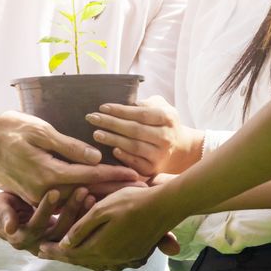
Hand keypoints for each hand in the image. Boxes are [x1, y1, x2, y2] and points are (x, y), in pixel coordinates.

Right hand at [0, 111, 138, 203]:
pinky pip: (64, 199)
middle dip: (115, 190)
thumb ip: (69, 147)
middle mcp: (45, 191)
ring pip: (77, 199)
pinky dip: (83, 195)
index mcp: (49, 174)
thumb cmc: (9, 130)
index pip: (91, 176)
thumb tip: (97, 157)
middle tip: (142, 187)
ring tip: (126, 192)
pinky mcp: (33, 197)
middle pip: (88, 193)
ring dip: (101, 195)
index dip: (116, 175)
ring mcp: (38, 197)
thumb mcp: (41, 131)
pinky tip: (99, 192)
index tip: (138, 175)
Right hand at [0, 188, 94, 255]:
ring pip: (71, 233)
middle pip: (58, 231)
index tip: (55, 191)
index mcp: (21, 239)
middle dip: (70, 210)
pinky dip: (86, 217)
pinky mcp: (65, 242)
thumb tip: (9, 229)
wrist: (11, 215)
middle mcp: (38, 246)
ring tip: (90, 195)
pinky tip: (94, 200)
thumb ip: (4, 214)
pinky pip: (78, 232)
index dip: (45, 209)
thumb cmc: (4, 206)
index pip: (37, 225)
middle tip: (82, 190)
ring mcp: (53, 246)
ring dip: (82, 214)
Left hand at [37, 186, 181, 270]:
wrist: (164, 206)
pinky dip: (96, 259)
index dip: (53, 250)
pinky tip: (93, 253)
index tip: (39, 249)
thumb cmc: (131, 201)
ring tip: (67, 254)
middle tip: (46, 253)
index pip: (70, 252)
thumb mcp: (101, 209)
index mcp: (100, 247)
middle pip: (81, 260)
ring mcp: (125, 259)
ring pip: (95, 263)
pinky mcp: (135, 256)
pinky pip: (110, 262)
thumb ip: (82, 228)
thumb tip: (65, 242)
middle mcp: (112, 258)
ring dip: (79, 258)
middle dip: (63, 256)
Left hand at [85, 96, 203, 175]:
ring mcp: (160, 154)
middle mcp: (166, 136)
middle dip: (110, 123)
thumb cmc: (162, 122)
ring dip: (113, 140)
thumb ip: (144, 103)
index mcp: (167, 117)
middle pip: (134, 130)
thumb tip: (124, 101)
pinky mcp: (154, 169)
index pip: (140, 113)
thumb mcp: (159, 106)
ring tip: (96, 134)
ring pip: (133, 146)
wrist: (179, 148)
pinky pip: (136, 163)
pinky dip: (124, 156)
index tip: (102, 107)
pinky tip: (112, 150)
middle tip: (92, 118)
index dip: (120, 110)